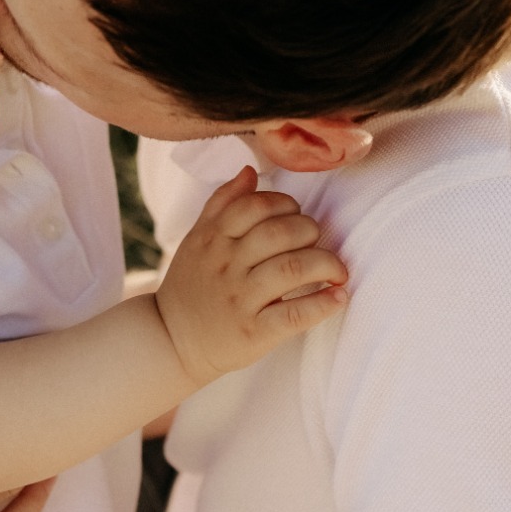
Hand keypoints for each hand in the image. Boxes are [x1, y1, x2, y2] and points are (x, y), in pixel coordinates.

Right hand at [153, 165, 347, 386]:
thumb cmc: (191, 285)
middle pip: (280, 233)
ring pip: (293, 268)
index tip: (295, 215)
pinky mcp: (255, 332)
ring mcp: (241, 299)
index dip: (284, 204)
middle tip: (316, 241)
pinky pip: (296, 314)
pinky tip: (339, 296)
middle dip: (310, 230)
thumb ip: (222, 203)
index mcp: (213, 238)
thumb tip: (250, 171)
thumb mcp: (197, 239)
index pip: (255, 205)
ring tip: (336, 270)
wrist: (171, 339)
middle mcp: (226, 265)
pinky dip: (324, 304)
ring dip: (326, 264)